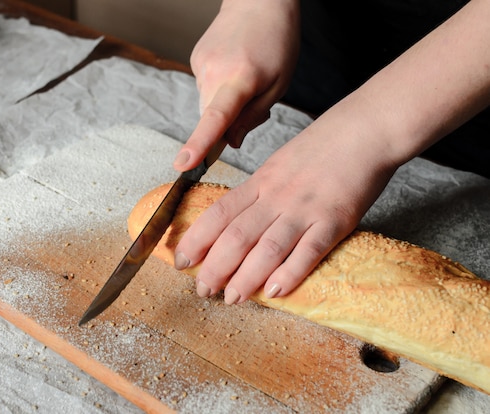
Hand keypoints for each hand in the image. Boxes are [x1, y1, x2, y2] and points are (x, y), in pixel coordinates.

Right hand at [173, 0, 299, 170]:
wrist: (259, 1)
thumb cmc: (276, 41)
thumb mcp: (277, 85)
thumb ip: (253, 117)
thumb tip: (230, 143)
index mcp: (240, 79)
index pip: (216, 119)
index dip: (200, 144)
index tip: (184, 164)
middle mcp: (214, 72)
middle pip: (211, 119)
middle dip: (227, 124)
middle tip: (253, 102)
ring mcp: (201, 65)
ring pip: (207, 105)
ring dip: (223, 104)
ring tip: (244, 79)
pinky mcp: (196, 60)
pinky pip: (205, 88)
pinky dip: (217, 89)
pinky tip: (232, 70)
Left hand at [174, 111, 398, 303]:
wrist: (365, 130)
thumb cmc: (322, 147)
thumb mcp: (279, 163)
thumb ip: (260, 190)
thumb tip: (237, 218)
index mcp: (260, 182)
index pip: (219, 213)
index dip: (196, 238)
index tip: (180, 259)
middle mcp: (276, 196)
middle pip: (237, 235)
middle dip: (215, 266)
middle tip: (202, 289)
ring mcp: (305, 208)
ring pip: (268, 247)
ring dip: (246, 277)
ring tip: (232, 298)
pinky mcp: (334, 220)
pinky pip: (309, 250)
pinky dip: (290, 272)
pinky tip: (274, 291)